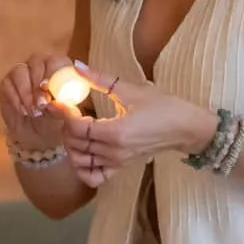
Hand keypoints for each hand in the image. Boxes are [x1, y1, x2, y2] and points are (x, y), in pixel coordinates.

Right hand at [0, 51, 77, 151]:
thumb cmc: (58, 122)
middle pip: (37, 62)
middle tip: (42, 105)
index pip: (57, 61)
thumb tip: (61, 101)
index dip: (53, 72)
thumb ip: (67, 107)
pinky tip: (23, 112)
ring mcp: (22, 72)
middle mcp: (41, 65)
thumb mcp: (67, 117)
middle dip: (38, 85)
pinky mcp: (7, 83)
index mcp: (61, 69)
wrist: (39, 136)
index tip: (49, 88)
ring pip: (20, 71)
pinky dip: (16, 99)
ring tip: (33, 112)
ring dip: (26, 93)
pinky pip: (8, 85)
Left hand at [52, 62, 212, 187]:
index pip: (77, 128)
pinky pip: (93, 177)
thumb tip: (77, 67)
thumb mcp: (131, 89)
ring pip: (80, 160)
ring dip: (71, 145)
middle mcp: (114, 152)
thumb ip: (101, 80)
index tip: (58, 102)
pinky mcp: (121, 167)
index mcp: (116, 132)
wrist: (185, 128)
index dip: (64, 114)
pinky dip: (82, 169)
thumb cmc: (163, 106)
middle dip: (66, 126)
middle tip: (68, 111)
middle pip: (75, 144)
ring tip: (76, 128)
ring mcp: (117, 162)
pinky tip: (83, 152)